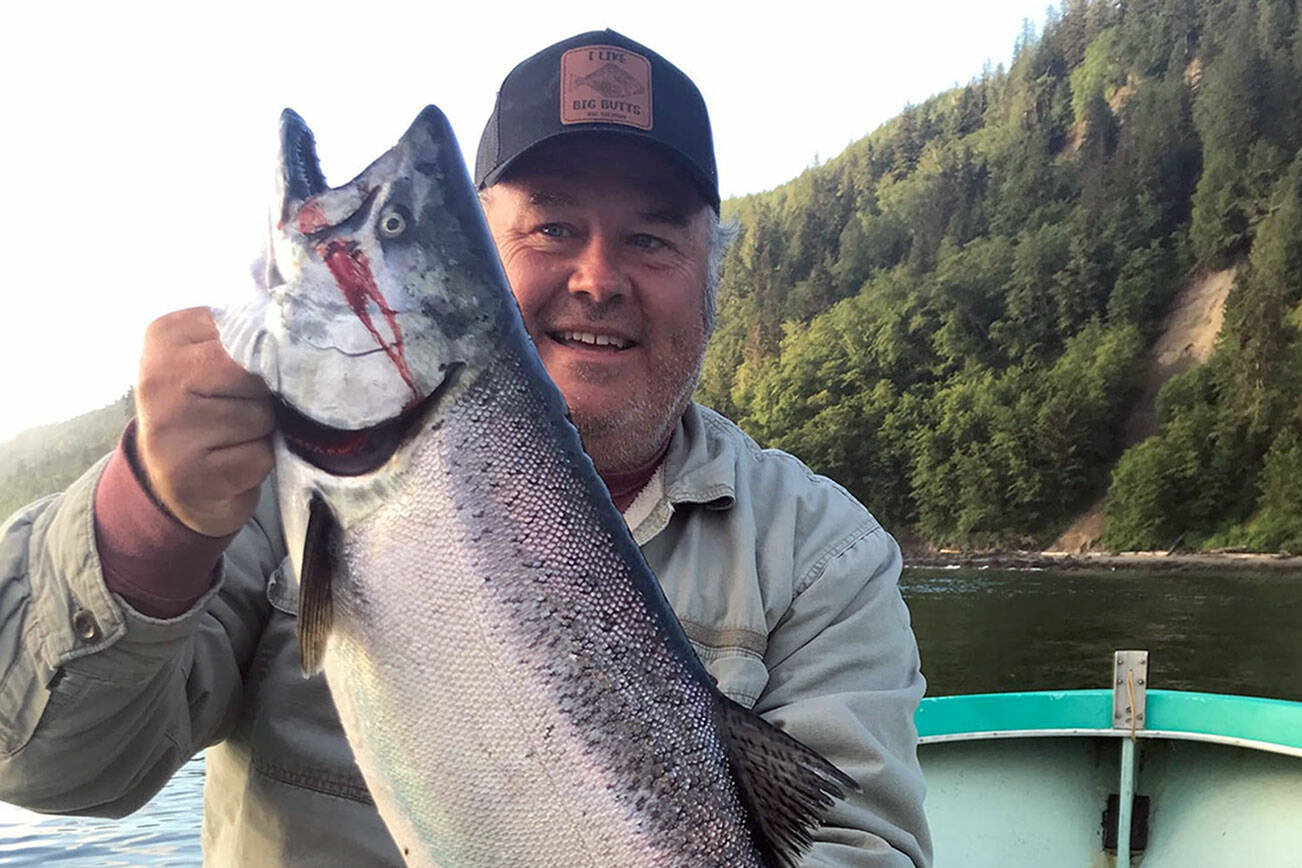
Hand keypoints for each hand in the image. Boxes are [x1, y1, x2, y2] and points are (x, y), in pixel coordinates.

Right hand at [134, 308, 274, 536]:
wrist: (176, 479)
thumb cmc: (206, 407)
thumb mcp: (213, 357)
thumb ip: (245, 339)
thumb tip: (295, 341)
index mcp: (166, 334)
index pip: (251, 333)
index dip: (266, 357)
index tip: (243, 374)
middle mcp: (158, 378)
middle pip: (257, 374)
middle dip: (265, 393)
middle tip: (238, 408)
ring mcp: (169, 430)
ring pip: (263, 416)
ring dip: (263, 430)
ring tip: (233, 436)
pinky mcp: (190, 476)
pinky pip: (261, 456)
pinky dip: (260, 461)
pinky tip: (232, 462)